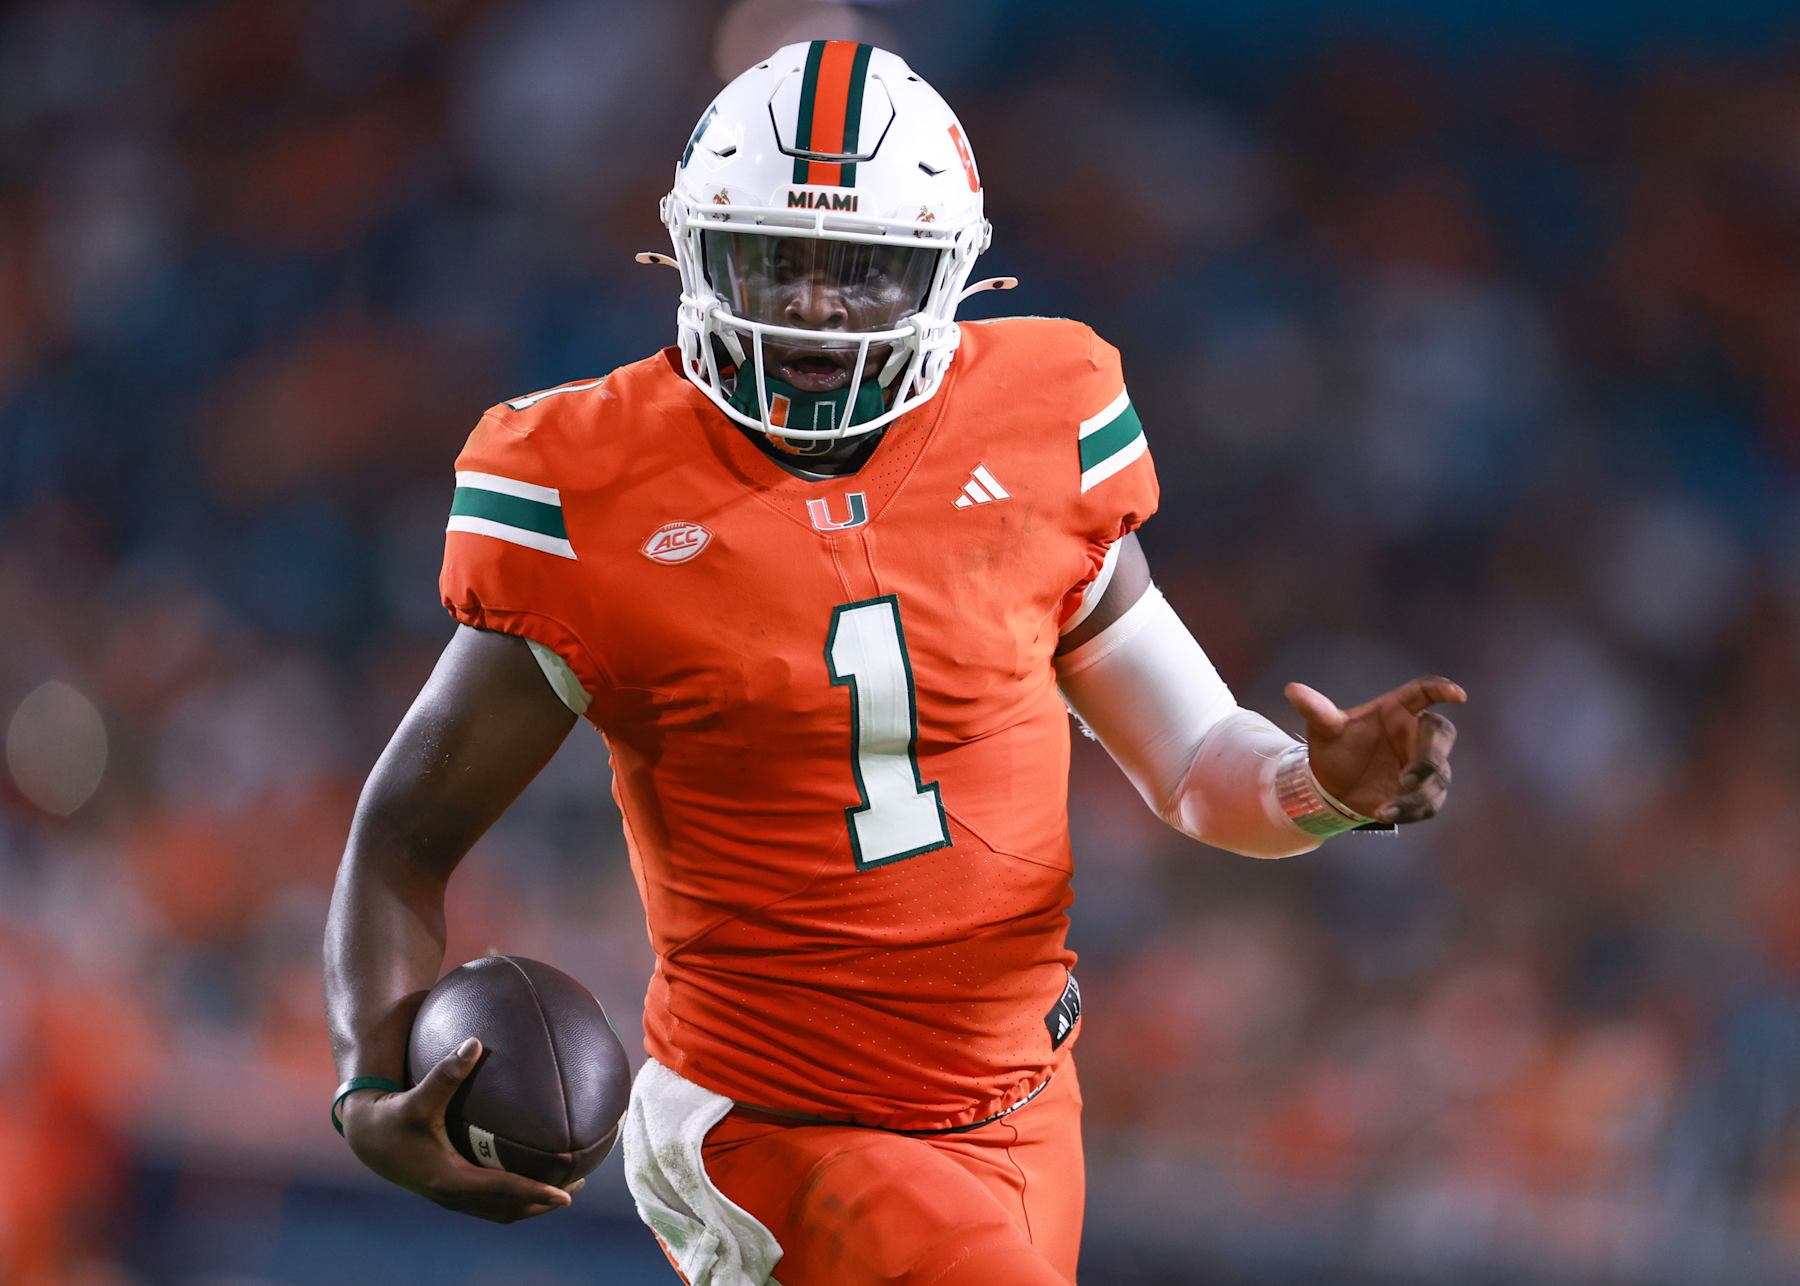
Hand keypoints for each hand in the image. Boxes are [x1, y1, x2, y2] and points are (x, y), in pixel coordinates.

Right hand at [338, 1037, 582, 1222]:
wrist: (368, 1138)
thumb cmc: (392, 1116)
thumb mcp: (418, 1096)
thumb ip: (446, 1072)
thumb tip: (474, 1042)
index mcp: (448, 1179)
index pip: (501, 1191)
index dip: (535, 1193)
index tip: (565, 1194)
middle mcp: (452, 1194)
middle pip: (507, 1209)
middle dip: (541, 1203)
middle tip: (575, 1187)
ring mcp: (451, 1197)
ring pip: (498, 1210)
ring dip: (529, 1203)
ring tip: (562, 1186)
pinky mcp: (449, 1191)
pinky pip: (489, 1201)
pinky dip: (512, 1195)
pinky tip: (529, 1171)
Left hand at [1283, 675, 1465, 824]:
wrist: (1333, 786)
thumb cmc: (1335, 748)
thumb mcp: (1323, 729)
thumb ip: (1315, 710)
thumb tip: (1291, 689)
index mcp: (1397, 710)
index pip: (1424, 692)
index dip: (1442, 690)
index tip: (1457, 695)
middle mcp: (1416, 734)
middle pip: (1441, 735)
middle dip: (1432, 756)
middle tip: (1408, 777)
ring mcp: (1424, 764)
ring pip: (1439, 776)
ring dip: (1418, 794)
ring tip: (1388, 807)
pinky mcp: (1423, 793)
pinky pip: (1430, 803)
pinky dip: (1410, 810)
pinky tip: (1384, 813)